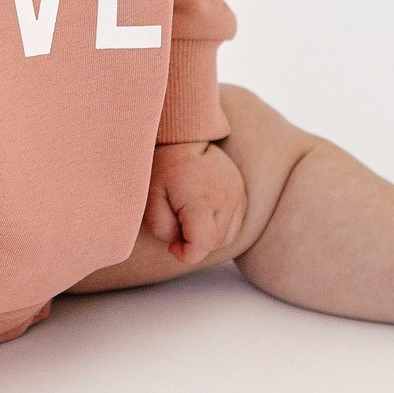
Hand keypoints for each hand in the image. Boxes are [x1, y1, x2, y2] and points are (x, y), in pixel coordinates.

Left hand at [145, 140, 246, 265]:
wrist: (183, 138)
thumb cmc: (163, 169)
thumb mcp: (151, 200)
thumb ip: (163, 228)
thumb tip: (179, 245)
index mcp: (201, 199)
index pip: (203, 244)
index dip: (186, 254)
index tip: (173, 247)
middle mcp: (226, 198)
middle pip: (215, 243)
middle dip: (195, 243)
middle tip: (177, 227)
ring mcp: (238, 195)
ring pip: (227, 237)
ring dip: (208, 237)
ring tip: (190, 219)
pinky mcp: (242, 193)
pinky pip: (235, 225)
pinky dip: (220, 227)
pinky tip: (204, 214)